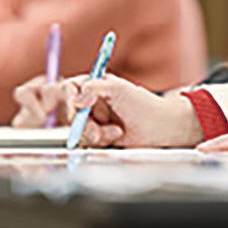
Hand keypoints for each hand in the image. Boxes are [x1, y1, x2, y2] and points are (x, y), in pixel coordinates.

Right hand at [12, 74, 202, 147]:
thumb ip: (94, 88)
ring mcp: (93, 120)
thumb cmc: (144, 105)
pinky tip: (115, 137)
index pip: (68, 88)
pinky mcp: (98, 137)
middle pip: (69, 112)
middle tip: (97, 128)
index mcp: (94, 85)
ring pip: (76, 130)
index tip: (68, 108)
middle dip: (82, 122)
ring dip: (93, 133)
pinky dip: (98, 142)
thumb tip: (75, 99)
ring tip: (114, 132)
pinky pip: (86, 142)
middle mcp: (91, 102)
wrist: (163, 130)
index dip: (64, 98)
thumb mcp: (119, 89)